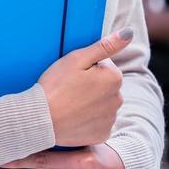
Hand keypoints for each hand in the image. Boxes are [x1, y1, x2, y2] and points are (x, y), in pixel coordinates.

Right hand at [39, 28, 129, 146]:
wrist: (40, 119)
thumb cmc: (56, 85)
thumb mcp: (77, 58)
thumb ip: (105, 45)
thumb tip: (128, 33)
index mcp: (115, 78)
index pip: (104, 65)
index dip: (86, 67)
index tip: (72, 74)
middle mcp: (118, 99)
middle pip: (105, 85)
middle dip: (91, 84)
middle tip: (69, 88)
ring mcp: (110, 119)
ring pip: (102, 103)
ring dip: (90, 102)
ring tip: (69, 102)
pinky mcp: (102, 135)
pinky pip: (98, 122)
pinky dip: (88, 119)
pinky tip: (73, 117)